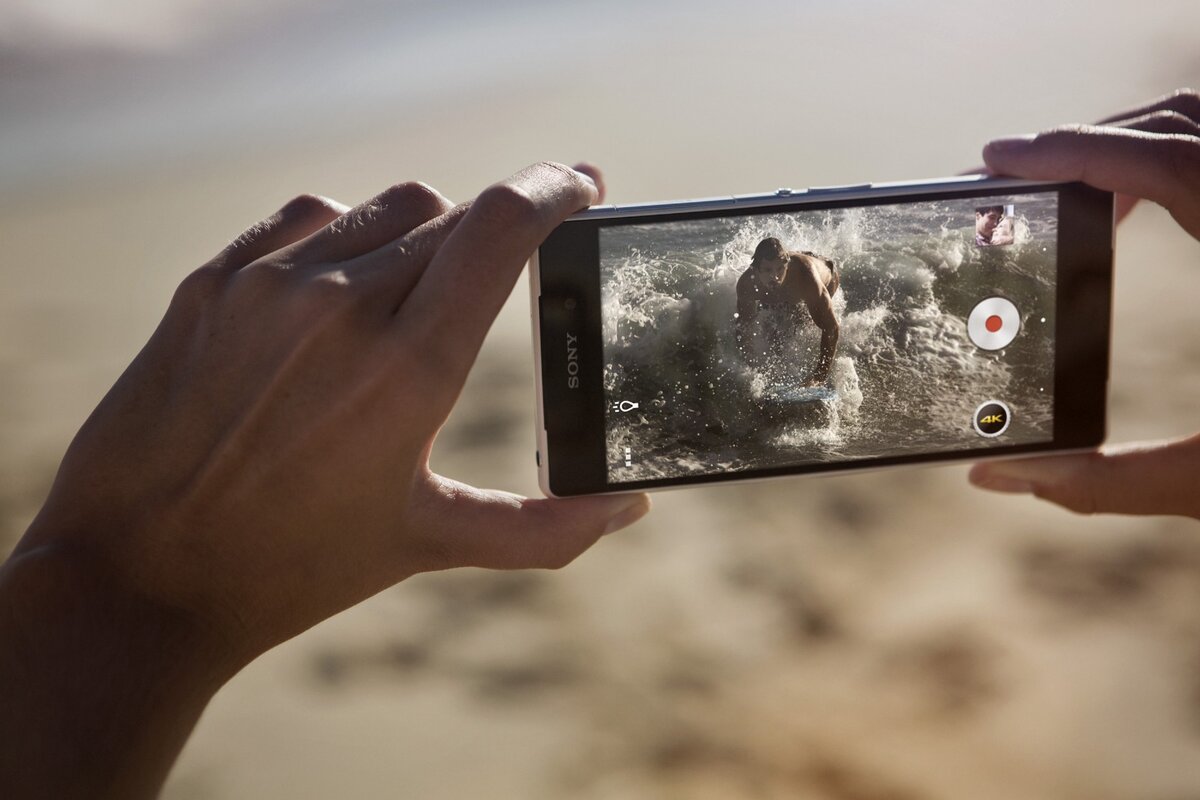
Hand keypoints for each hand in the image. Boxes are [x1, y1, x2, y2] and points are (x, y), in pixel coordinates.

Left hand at [1, 161, 649, 797]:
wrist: (140, 573)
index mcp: (411, 367)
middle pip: (454, 215)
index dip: (557, 188)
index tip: (584, 186)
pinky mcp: (216, 280)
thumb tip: (627, 509)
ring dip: (423, 237)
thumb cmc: (294, 564)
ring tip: (412, 297)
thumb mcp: (430, 543)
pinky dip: (345, 239)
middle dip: (493, 239)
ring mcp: (272, 286)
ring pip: (387, 209)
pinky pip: (309, 217)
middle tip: (497, 281)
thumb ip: (544, 529)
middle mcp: (344, 307)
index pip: (503, 226)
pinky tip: (337, 291)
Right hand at [968, 89, 1199, 517]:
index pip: (1161, 158)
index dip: (1071, 149)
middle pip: (1183, 125)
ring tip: (1078, 191)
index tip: (1002, 157)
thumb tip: (996, 478)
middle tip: (1021, 179)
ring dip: (1137, 145)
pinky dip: (1181, 163)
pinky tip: (1152, 210)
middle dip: (1090, 140)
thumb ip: (1102, 483)